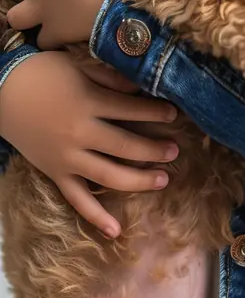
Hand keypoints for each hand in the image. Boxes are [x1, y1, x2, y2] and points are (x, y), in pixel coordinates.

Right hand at [0, 52, 178, 237]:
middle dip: (154, 149)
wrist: (1, 92)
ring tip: (163, 180)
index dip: (156, 112)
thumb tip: (141, 87)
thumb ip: (110, 78)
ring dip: (139, 180)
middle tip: (175, 151)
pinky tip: (116, 231)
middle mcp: (80, 134)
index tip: (175, 114)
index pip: (131, 110)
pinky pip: (77, 199)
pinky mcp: (55, 173)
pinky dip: (96, 216)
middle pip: (125, 146)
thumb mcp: (77, 65)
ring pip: (109, 176)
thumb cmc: (42, 73)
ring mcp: (67, 158)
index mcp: (88, 103)